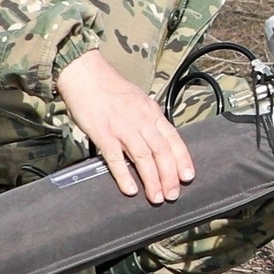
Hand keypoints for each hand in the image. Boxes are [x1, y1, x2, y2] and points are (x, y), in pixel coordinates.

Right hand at [56, 49, 194, 202]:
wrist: (85, 75)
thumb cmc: (111, 88)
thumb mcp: (139, 100)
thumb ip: (150, 120)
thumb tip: (159, 139)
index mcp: (153, 113)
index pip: (174, 140)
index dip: (183, 160)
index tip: (188, 177)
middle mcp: (142, 121)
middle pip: (162, 152)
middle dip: (170, 176)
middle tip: (173, 195)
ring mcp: (122, 128)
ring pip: (144, 158)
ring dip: (152, 180)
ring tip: (156, 197)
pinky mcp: (103, 134)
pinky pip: (116, 158)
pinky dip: (124, 175)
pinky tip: (130, 189)